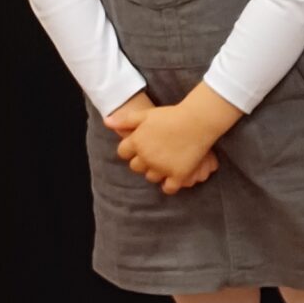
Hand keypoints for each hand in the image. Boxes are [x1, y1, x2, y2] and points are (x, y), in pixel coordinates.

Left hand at [112, 84, 238, 194]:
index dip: (130, 150)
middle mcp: (146, 157)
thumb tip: (106, 122)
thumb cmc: (171, 115)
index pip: (123, 153)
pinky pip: (168, 188)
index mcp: (136, 142)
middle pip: (136, 167)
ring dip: (155, 172)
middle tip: (153, 155)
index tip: (140, 146)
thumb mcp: (145, 114)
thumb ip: (125, 120)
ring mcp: (162, 167)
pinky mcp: (178, 174)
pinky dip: (168, 186)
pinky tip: (172, 180)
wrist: (197, 121)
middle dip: (142, 161)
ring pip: (151, 177)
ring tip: (163, 165)